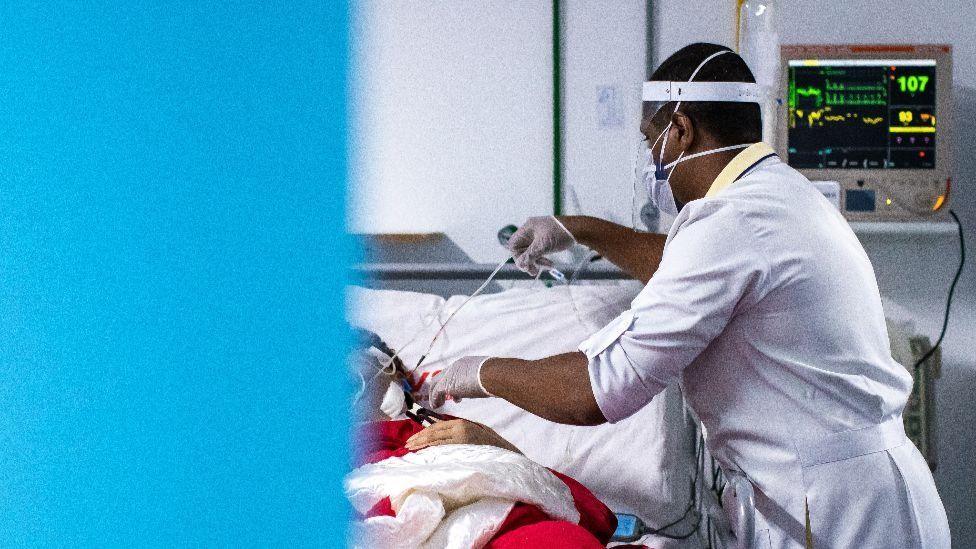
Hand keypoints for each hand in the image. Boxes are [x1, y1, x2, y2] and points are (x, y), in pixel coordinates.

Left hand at [404, 418, 520, 453]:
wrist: (505, 452)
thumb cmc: (490, 445)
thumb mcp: (474, 433)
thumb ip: (460, 433)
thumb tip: (442, 438)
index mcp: (462, 423)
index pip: (437, 426)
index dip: (424, 432)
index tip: (413, 439)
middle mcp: (460, 427)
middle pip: (434, 431)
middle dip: (419, 438)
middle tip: (407, 445)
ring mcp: (461, 436)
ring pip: (436, 438)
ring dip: (421, 443)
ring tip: (410, 448)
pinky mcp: (463, 445)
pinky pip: (443, 446)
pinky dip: (431, 448)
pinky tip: (423, 452)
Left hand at [427, 356, 491, 408]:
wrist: (494, 375)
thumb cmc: (497, 377)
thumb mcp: (490, 375)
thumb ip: (487, 379)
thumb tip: (493, 387)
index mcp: (467, 363)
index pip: (454, 372)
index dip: (453, 383)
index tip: (456, 394)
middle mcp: (456, 366)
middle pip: (442, 376)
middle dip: (440, 387)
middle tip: (443, 398)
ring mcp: (450, 374)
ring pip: (435, 383)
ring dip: (434, 394)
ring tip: (437, 404)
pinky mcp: (447, 384)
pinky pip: (435, 393)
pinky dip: (434, 400)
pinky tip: (436, 407)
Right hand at [508, 216, 574, 275]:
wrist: (578, 229)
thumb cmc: (560, 234)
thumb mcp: (543, 246)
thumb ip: (530, 255)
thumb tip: (520, 265)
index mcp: (527, 229)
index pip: (514, 244)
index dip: (517, 256)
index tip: (526, 265)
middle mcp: (530, 231)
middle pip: (521, 250)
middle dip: (528, 261)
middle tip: (534, 271)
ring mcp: (537, 236)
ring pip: (530, 252)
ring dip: (536, 261)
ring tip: (547, 267)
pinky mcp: (545, 240)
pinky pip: (538, 252)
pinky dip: (542, 259)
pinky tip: (550, 264)